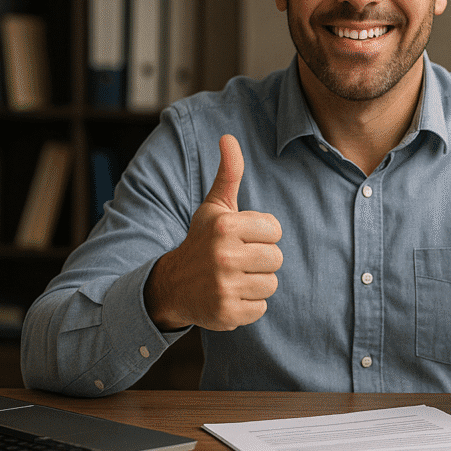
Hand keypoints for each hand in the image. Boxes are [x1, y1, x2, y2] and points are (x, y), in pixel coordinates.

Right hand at [144, 134, 282, 331]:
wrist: (173, 285)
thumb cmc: (202, 241)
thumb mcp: (214, 207)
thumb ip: (229, 174)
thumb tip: (229, 137)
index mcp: (226, 226)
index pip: (275, 230)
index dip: (263, 235)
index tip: (242, 238)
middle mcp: (224, 256)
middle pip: (277, 259)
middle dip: (261, 259)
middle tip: (238, 260)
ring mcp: (224, 286)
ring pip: (271, 284)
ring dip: (256, 282)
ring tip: (234, 277)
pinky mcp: (226, 313)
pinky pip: (261, 308)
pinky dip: (249, 305)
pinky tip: (230, 295)